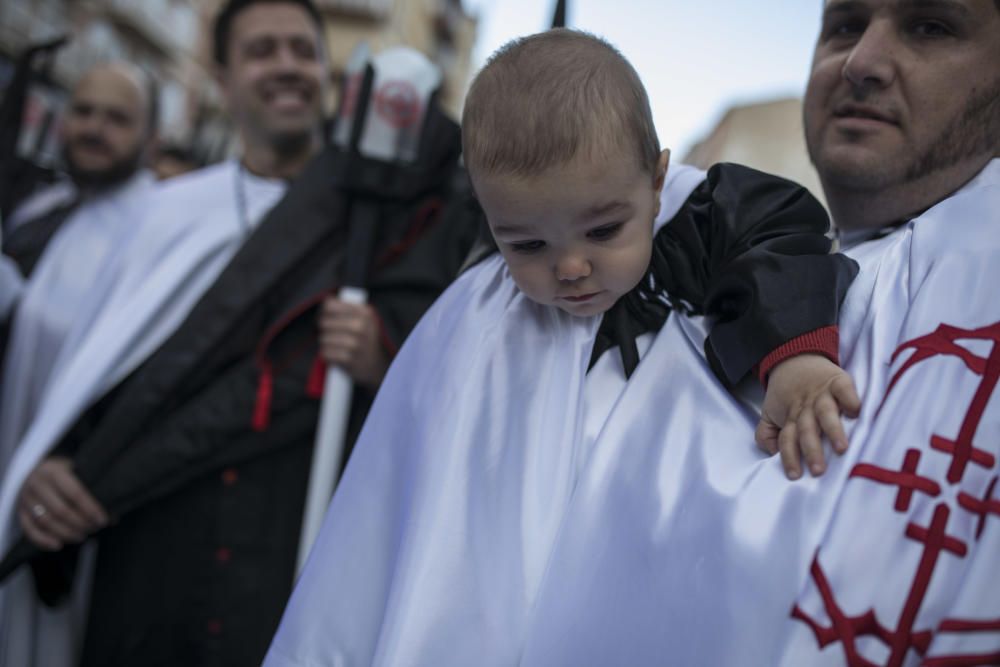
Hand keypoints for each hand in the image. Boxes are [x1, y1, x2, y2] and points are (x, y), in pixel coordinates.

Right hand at [17, 457, 108, 550]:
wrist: (37, 468)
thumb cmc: (65, 472)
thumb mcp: (77, 471)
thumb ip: (92, 488)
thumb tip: (113, 513)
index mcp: (54, 471)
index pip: (75, 493)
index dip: (91, 509)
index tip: (103, 520)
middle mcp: (37, 484)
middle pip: (61, 510)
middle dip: (80, 523)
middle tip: (94, 529)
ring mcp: (25, 498)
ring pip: (46, 521)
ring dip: (66, 533)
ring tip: (82, 536)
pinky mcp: (19, 511)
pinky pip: (29, 529)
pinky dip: (43, 540)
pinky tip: (59, 545)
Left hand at [317, 296, 389, 389]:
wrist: (379, 366)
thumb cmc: (366, 340)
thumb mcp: (365, 319)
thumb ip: (348, 309)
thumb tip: (325, 303)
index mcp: (364, 312)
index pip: (329, 305)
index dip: (324, 312)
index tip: (326, 318)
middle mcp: (361, 326)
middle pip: (324, 322)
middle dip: (325, 330)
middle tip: (330, 334)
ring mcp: (355, 343)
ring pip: (323, 339)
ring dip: (326, 344)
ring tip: (335, 346)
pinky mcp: (349, 359)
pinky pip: (325, 353)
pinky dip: (327, 356)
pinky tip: (335, 356)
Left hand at [755, 354, 860, 479]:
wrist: (794, 357)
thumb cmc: (786, 393)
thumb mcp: (770, 412)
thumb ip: (767, 434)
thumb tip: (772, 453)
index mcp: (790, 417)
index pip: (787, 439)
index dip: (789, 456)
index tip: (795, 476)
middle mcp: (805, 408)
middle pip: (806, 431)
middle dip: (811, 450)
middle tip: (818, 470)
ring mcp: (821, 395)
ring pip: (825, 415)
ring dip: (832, 431)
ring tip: (841, 448)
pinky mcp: (836, 381)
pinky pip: (843, 389)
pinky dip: (849, 399)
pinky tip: (856, 412)